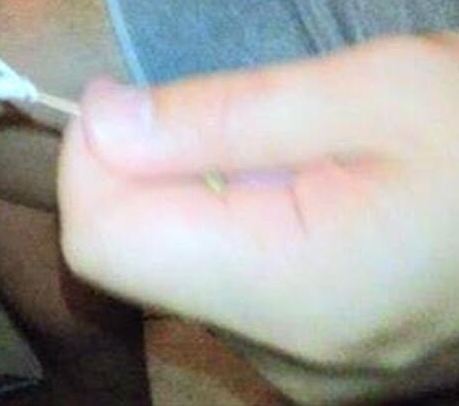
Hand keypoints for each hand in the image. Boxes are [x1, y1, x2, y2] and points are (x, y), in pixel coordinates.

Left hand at [59, 34, 458, 402]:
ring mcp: (303, 369)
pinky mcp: (318, 356)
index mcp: (291, 290)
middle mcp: (283, 354)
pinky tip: (287, 185)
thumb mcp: (368, 88)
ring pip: (174, 269)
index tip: (122, 91)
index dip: (89, 155)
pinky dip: (225, 223)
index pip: (101, 238)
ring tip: (268, 142)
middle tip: (205, 104)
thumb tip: (99, 120)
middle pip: (134, 255)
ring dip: (186, 191)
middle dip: (138, 168)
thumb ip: (220, 114)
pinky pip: (223, 285)